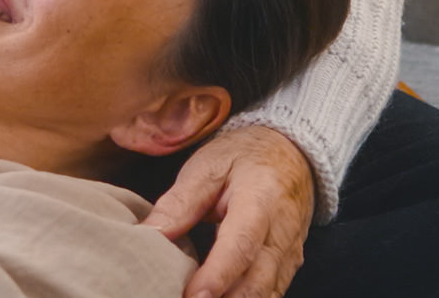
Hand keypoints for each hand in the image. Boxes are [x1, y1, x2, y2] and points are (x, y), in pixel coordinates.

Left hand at [142, 125, 314, 297]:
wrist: (289, 155)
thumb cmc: (244, 158)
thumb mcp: (208, 166)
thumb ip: (179, 202)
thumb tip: (149, 235)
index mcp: (261, 200)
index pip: (241, 245)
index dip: (217, 276)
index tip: (192, 296)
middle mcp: (281, 234)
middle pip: (256, 282)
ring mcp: (289, 255)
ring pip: (264, 295)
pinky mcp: (287, 269)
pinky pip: (268, 295)